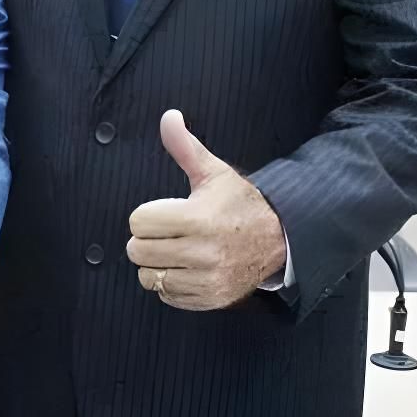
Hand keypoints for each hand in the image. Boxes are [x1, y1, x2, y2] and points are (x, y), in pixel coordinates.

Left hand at [126, 110, 286, 310]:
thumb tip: (169, 116)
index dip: (147, 215)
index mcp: (198, 219)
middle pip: (138, 251)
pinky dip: (169, 284)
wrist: (279, 239)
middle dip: (147, 239)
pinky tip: (186, 268)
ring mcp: (207, 280)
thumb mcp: (213, 172)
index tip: (165, 212)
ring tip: (176, 250)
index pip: (138, 223)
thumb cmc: (238, 203)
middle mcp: (203, 253)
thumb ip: (185, 147)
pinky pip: (167, 295)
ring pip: (148, 277)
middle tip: (167, 232)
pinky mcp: (210, 299)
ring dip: (156, 263)